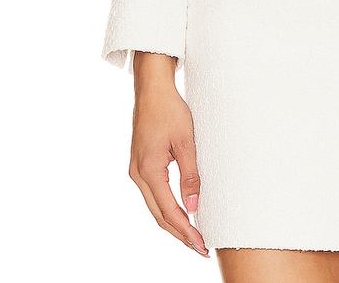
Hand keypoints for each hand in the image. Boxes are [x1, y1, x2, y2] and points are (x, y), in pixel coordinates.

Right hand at [128, 54, 208, 256]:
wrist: (152, 89)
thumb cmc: (170, 110)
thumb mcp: (186, 141)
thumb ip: (190, 175)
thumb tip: (194, 208)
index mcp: (148, 171)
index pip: (169, 211)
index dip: (186, 231)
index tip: (201, 245)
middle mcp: (138, 175)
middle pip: (159, 215)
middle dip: (180, 234)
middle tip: (201, 248)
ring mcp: (137, 171)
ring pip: (155, 207)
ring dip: (174, 223)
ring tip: (194, 236)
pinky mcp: (141, 165)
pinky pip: (154, 195)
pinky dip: (167, 208)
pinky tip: (181, 213)